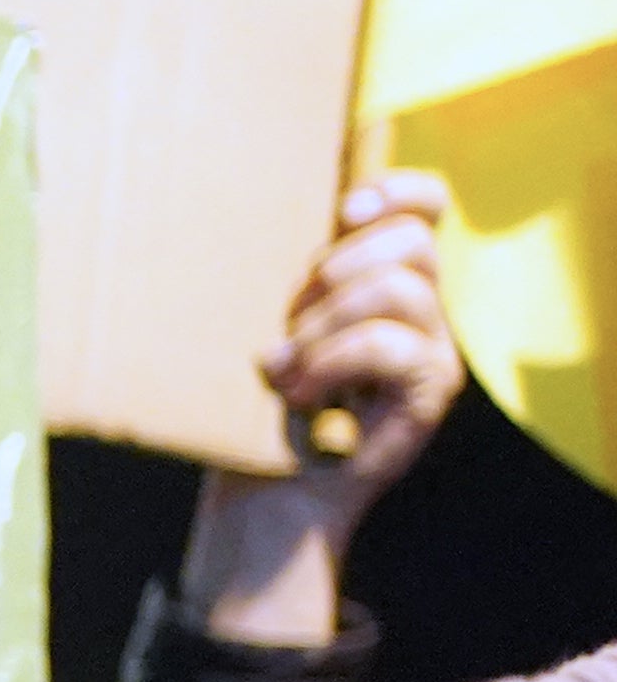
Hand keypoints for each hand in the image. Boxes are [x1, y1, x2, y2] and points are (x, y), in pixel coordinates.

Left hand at [190, 173, 459, 643]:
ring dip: (327, 323)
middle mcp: (421, 308)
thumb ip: (282, 280)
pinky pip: (395, 347)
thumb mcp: (263, 324)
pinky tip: (300, 391)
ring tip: (284, 365)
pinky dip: (335, 362)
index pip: (426, 206)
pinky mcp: (432, 390)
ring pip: (402, 291)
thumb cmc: (253, 403)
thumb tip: (248, 219)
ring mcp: (433, 348)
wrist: (264, 489)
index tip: (345, 209)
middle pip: (413, 243)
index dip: (398, 192)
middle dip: (340, 270)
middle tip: (291, 318)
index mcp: (383, 278)